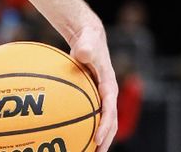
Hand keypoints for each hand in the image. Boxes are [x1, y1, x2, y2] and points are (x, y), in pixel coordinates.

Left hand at [68, 21, 117, 150]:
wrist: (88, 39)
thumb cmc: (88, 41)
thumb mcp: (88, 44)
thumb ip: (86, 48)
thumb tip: (82, 53)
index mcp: (109, 87)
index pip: (110, 111)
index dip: (105, 126)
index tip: (98, 139)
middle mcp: (107, 94)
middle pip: (109, 121)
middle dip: (105, 139)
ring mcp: (100, 96)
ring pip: (100, 120)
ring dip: (97, 136)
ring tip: (86, 149)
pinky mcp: (92, 94)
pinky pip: (89, 112)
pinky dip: (84, 123)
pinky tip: (69, 131)